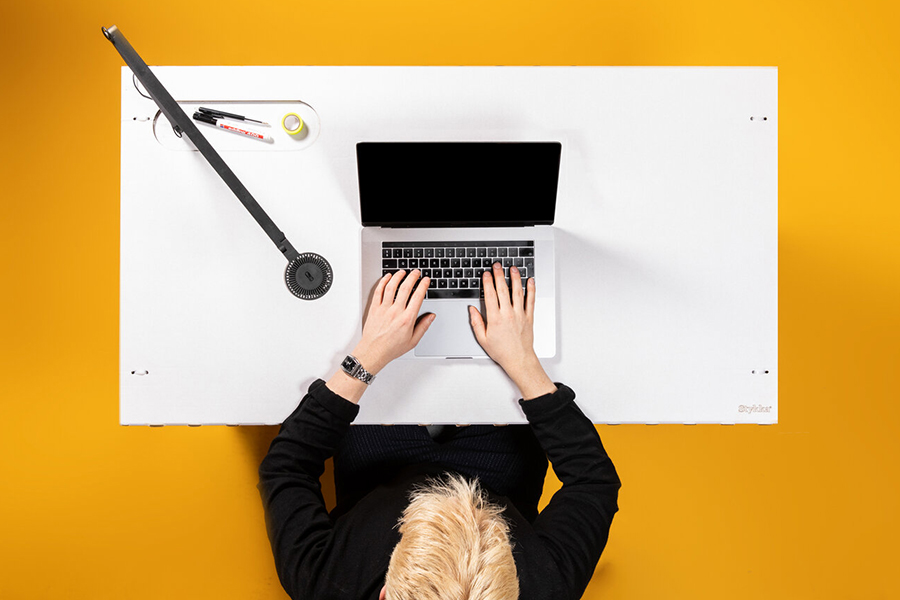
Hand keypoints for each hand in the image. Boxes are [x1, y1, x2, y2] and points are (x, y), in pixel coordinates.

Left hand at [352, 270, 434, 373]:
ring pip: (392, 286)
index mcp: (407, 319)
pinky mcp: (374, 308)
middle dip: (413, 277)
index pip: (418, 297)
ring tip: (403, 272)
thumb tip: (431, 316)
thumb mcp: (413, 341)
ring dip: (398, 276)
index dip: (423, 285)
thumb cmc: (392, 348)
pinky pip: (378, 291)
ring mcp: (384, 309)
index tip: (426, 280)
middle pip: (406, 288)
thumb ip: (423, 326)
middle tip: (416, 272)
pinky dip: (383, 282)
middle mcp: (396, 312)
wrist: (374, 351)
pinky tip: (387, 277)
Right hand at [469, 263, 555, 398]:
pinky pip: (530, 300)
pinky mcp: (529, 317)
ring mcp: (520, 314)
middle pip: (503, 290)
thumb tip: (472, 309)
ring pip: (517, 292)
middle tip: (497, 266)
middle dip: (499, 275)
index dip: (487, 282)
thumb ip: (476, 322)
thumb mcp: (483, 339)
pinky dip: (531, 289)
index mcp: (495, 319)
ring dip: (515, 278)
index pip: (490, 295)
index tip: (486, 274)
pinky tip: (530, 281)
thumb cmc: (501, 351)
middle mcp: (508, 314)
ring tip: (513, 268)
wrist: (518, 359)